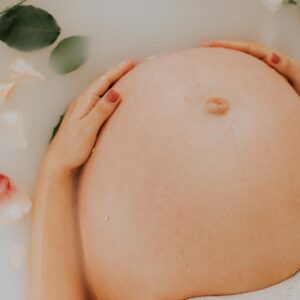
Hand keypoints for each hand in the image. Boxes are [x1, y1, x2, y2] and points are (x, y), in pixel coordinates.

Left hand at [44, 60, 134, 176]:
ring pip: (100, 90)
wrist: (59, 161)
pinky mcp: (84, 116)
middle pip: (102, 82)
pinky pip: (99, 99)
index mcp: (84, 102)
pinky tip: (112, 96)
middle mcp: (83, 102)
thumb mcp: (88, 128)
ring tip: (124, 76)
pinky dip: (108, 93)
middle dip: (116, 72)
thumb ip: (101, 110)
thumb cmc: (73, 147)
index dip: (117, 71)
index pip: (103, 81)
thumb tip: (115, 92)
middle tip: (130, 65)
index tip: (131, 62)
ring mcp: (83, 109)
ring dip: (112, 81)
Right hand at [201, 40, 299, 95]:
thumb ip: (287, 67)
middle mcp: (264, 67)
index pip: (248, 49)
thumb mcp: (298, 79)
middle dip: (221, 49)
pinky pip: (239, 78)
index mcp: (273, 61)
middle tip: (202, 48)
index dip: (228, 45)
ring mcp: (258, 77)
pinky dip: (227, 76)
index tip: (210, 45)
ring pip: (238, 65)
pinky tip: (217, 80)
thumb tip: (271, 55)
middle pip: (239, 53)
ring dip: (222, 61)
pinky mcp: (255, 88)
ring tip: (205, 60)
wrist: (296, 111)